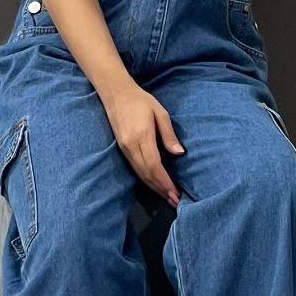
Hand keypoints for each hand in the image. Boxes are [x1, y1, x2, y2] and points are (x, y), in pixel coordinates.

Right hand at [103, 80, 184, 208]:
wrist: (116, 94)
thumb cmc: (141, 101)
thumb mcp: (160, 113)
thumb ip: (168, 134)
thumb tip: (179, 153)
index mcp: (142, 136)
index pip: (154, 165)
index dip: (165, 182)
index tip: (175, 193)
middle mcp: (131, 146)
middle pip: (147, 174)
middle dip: (161, 189)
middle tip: (175, 202)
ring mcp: (124, 149)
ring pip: (140, 174)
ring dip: (153, 187)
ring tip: (167, 197)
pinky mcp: (122, 149)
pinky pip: (135, 169)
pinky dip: (146, 179)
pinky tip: (154, 184)